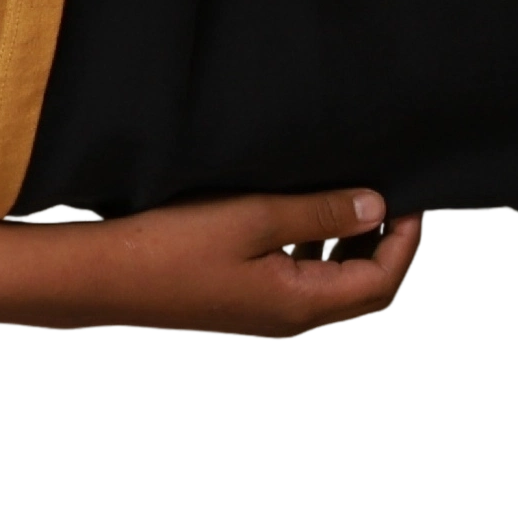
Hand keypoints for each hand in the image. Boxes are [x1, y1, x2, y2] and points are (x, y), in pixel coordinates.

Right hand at [76, 187, 429, 340]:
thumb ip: (320, 213)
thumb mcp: (254, 217)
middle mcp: (290, 317)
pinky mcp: (243, 304)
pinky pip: (303, 284)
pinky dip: (322, 255)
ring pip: (335, 287)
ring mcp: (266, 313)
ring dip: (355, 251)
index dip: (405, 239)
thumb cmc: (170, 248)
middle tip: (398, 205)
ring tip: (358, 207)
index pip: (381, 277)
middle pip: (366, 290)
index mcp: (302, 301)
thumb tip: (377, 208)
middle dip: (389, 248)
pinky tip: (306, 224)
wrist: (103, 277)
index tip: (413, 200)